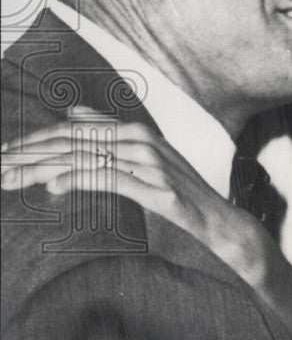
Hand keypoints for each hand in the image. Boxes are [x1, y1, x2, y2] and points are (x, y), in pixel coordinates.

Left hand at [1, 111, 272, 285]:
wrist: (222, 225)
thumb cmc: (181, 195)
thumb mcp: (145, 161)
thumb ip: (110, 137)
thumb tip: (72, 114)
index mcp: (135, 132)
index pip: (75, 131)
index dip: (36, 140)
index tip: (5, 152)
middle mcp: (142, 141)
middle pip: (75, 143)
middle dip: (31, 154)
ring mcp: (152, 164)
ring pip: (87, 159)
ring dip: (44, 168)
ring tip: (12, 177)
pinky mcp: (158, 190)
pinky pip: (111, 179)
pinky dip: (80, 180)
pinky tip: (53, 187)